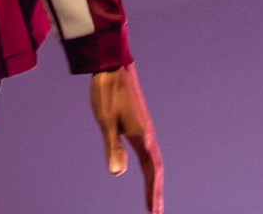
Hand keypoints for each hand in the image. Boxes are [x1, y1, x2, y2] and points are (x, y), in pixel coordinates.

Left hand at [90, 62, 162, 212]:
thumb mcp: (106, 121)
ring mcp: (145, 127)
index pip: (151, 172)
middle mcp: (148, 134)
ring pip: (154, 158)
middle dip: (156, 190)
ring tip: (152, 193)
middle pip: (156, 168)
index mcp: (142, 137)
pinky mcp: (140, 121)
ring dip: (154, 178)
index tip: (153, 212)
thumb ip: (112, 148)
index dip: (151, 193)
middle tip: (156, 210)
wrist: (113, 64)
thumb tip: (117, 174)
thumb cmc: (107, 92)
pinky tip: (144, 163)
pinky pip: (149, 148)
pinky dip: (150, 163)